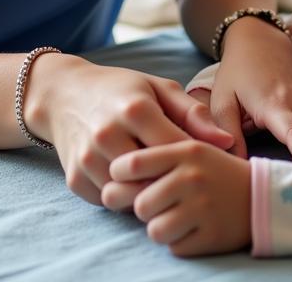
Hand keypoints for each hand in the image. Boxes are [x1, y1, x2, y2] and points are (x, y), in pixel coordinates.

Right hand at [24, 56, 233, 204]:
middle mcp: (109, 134)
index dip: (193, 161)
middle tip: (179, 180)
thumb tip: (227, 142)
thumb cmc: (120, 90)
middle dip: (170, 182)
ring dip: (146, 193)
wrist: (63, 94)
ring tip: (155, 180)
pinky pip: (109, 202)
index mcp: (136, 109)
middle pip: (154, 179)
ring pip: (131, 196)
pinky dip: (122, 197)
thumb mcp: (159, 89)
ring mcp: (88, 159)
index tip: (201, 164)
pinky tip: (129, 180)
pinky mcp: (75, 179)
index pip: (177, 150)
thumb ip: (193, 115)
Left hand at [102, 140, 251, 255]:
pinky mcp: (212, 235)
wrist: (261, 194)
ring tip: (174, 216)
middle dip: (143, 208)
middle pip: (140, 204)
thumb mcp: (188, 148)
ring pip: (155, 230)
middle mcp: (192, 177)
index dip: (119, 175)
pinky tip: (192, 228)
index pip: (133, 163)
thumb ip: (152, 156)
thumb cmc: (212, 170)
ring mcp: (203, 208)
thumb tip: (109, 176)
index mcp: (184, 149)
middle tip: (156, 203)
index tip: (122, 179)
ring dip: (160, 228)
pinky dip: (179, 242)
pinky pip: (176, 248)